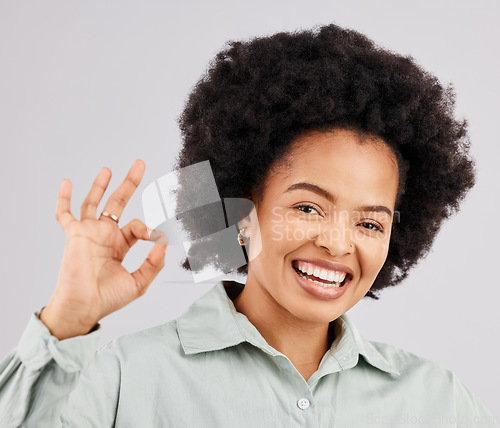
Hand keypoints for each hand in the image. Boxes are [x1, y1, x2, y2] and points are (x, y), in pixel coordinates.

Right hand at [40, 159, 166, 339]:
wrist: (84, 307)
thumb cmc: (108, 298)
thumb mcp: (139, 281)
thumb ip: (154, 263)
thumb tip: (165, 242)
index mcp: (120, 244)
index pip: (138, 226)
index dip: (149, 228)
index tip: (158, 236)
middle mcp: (105, 235)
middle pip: (118, 203)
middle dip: (129, 183)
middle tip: (139, 164)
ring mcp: (89, 233)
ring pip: (94, 203)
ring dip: (100, 186)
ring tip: (109, 169)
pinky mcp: (75, 235)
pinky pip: (65, 214)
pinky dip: (64, 199)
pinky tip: (67, 182)